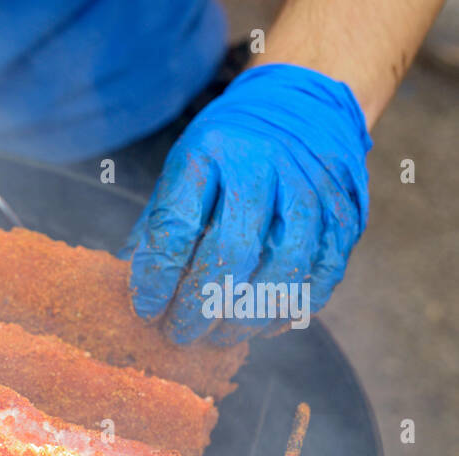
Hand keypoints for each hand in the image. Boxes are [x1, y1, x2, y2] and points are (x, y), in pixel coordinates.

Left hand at [123, 63, 371, 344]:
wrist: (305, 100)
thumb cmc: (230, 146)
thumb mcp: (183, 164)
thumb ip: (159, 221)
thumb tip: (128, 279)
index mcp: (210, 152)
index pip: (176, 226)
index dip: (157, 277)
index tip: (146, 310)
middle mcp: (263, 166)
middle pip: (232, 252)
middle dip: (200, 306)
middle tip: (180, 335)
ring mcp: (310, 186)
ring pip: (284, 267)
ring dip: (248, 315)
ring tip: (220, 337)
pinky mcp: (345, 208)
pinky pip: (324, 269)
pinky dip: (294, 305)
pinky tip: (267, 323)